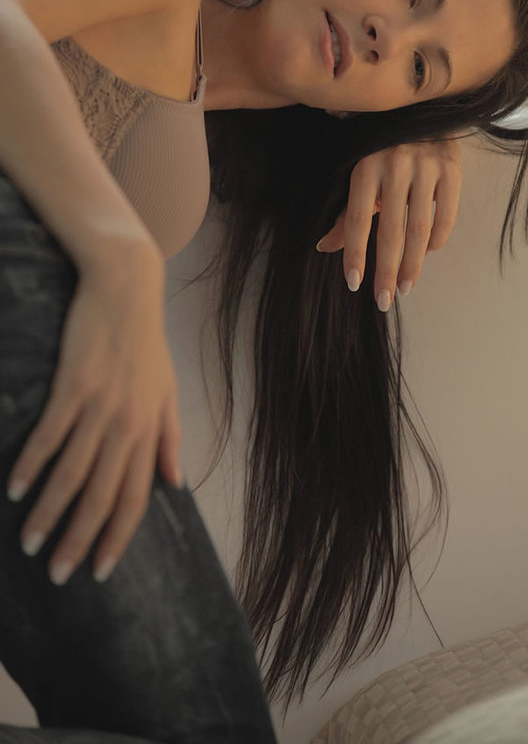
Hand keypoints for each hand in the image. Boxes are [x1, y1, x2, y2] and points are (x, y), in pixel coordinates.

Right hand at [6, 255, 182, 585]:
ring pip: (73, 473)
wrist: (127, 288)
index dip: (118, 536)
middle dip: (80, 540)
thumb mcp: (168, 390)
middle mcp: (127, 425)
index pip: (136, 496)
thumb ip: (169, 437)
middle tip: (59, 574)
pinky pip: (50, 434)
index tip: (101, 571)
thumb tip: (176, 480)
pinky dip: (32, 465)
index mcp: (149, 429)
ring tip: (30, 544)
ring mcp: (100, 406)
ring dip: (49, 513)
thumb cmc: (146, 343)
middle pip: (102, 495)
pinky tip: (16, 490)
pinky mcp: (72, 385)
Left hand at [316, 135, 462, 310]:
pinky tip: (426, 254)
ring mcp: (425, 166)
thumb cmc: (383, 149)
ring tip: (405, 288)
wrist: (423, 110)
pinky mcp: (452, 168)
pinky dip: (436, 241)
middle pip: (390, 231)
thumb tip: (324, 248)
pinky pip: (444, 216)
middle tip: (384, 300)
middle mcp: (394, 164)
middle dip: (387, 271)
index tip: (355, 284)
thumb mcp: (362, 175)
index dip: (355, 254)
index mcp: (365, 167)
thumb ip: (347, 214)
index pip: (357, 220)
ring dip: (413, 265)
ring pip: (419, 229)